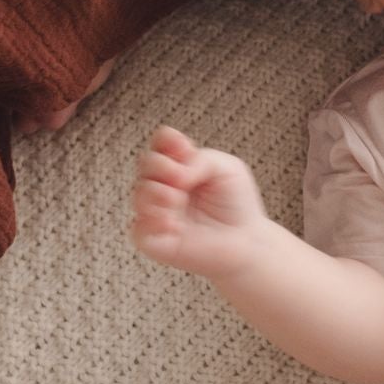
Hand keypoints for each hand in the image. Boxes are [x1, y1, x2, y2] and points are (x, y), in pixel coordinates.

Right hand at [128, 126, 272, 279]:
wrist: (245, 242)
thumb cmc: (235, 204)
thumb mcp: (225, 168)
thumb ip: (198, 159)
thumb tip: (174, 176)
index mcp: (180, 165)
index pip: (160, 142)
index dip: (167, 141)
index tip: (185, 149)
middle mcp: (164, 185)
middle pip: (146, 162)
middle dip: (162, 166)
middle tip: (185, 181)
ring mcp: (155, 211)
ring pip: (139, 192)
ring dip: (160, 194)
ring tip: (179, 203)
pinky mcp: (151, 239)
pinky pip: (138, 225)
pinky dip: (155, 221)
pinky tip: (175, 226)